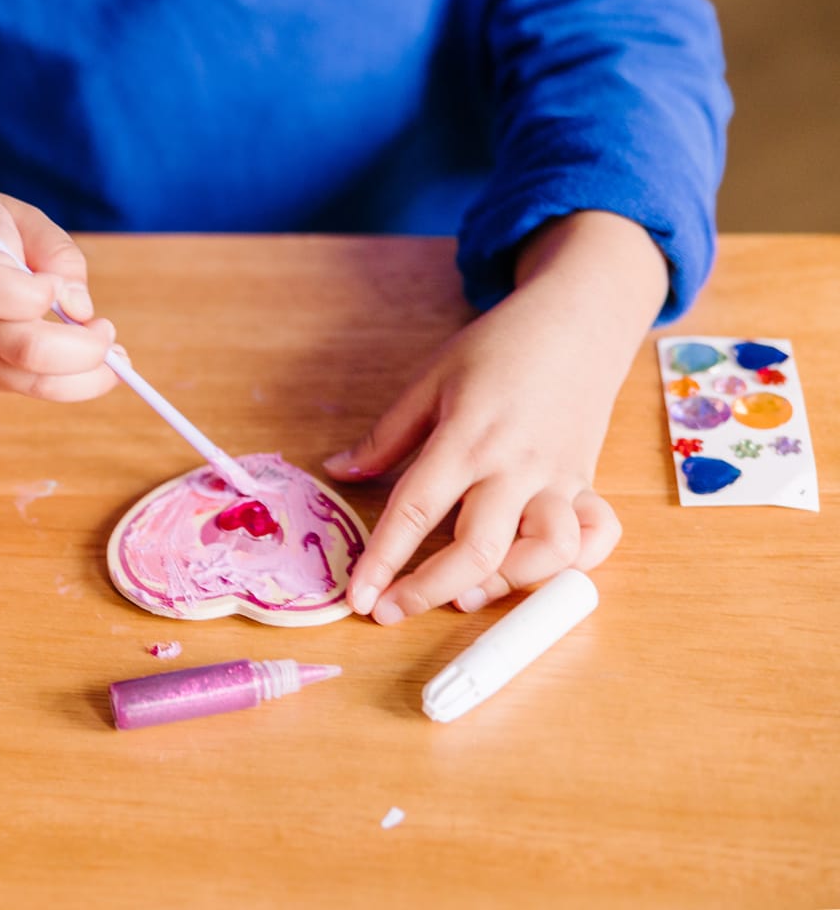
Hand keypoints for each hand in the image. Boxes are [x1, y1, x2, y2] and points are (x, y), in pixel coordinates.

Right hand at [0, 138, 118, 399]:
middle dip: (84, 352)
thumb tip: (82, 309)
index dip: (37, 293)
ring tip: (111, 358)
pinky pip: (14, 385)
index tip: (55, 286)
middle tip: (108, 334)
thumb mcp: (8, 213)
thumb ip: (55, 252)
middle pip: (24, 353)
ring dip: (82, 378)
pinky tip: (75, 360)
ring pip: (26, 384)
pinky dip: (55, 379)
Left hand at [323, 212, 666, 620]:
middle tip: (393, 611)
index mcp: (466, 436)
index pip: (417, 508)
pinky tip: (535, 571)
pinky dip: (576, 564)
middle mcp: (515, 465)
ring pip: (546, 554)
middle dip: (430, 591)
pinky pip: (597, 538)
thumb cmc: (498, 348)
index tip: (359, 597)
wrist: (575, 322)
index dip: (384, 558)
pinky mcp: (589, 484)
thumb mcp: (431, 380)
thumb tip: (337, 470)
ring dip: (505, 585)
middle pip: (477, 548)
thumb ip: (385, 435)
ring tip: (464, 595)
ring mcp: (558, 478)